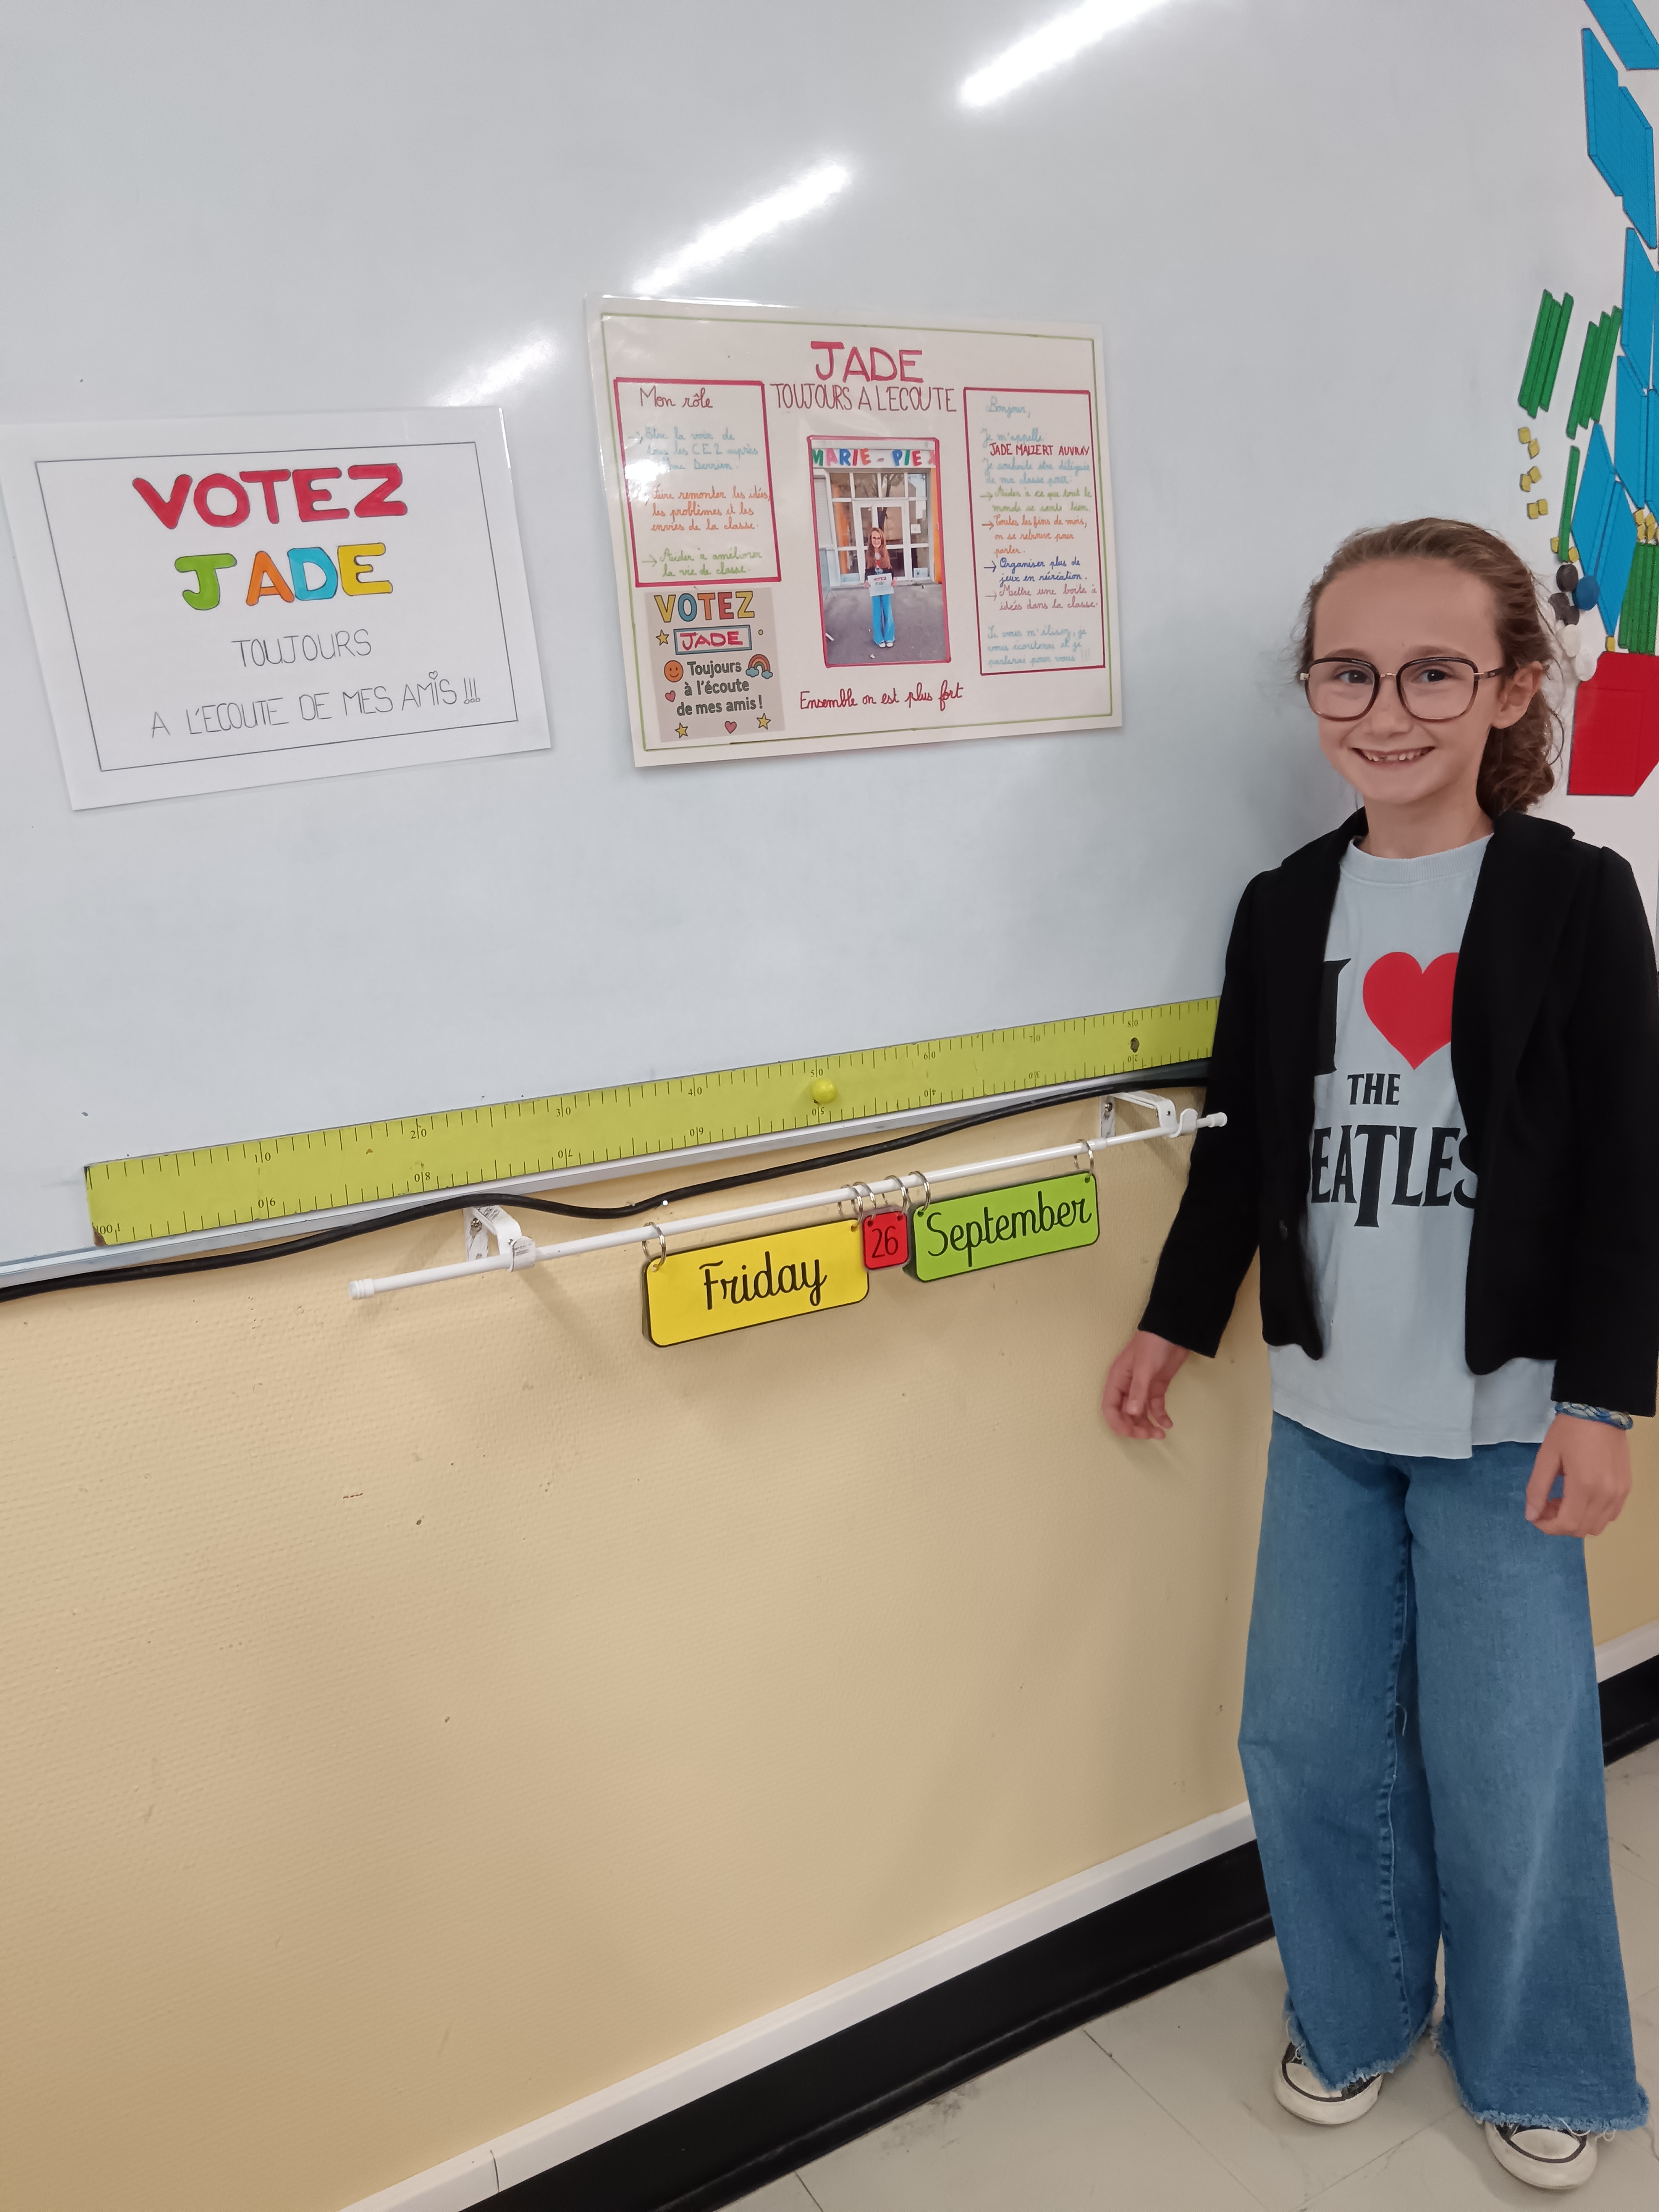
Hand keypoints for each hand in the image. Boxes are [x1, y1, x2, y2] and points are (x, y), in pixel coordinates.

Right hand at [1102, 1330, 1188, 1439]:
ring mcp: (1142, 1388)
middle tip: (1150, 1435)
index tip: (1133, 1433)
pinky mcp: (1156, 1388)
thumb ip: (1138, 1391)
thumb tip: (1132, 1414)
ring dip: (1148, 1425)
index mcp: (1117, 1380)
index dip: (1118, 1423)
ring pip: (1140, 1413)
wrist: (1173, 1332)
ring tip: (1161, 1434)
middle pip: (1124, 1414)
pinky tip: (1168, 1424)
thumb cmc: (1152, 1345)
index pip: (1110, 1408)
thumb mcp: (1144, 1367)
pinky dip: (1160, 1416)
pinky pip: (1155, 1407)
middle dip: (1135, 1427)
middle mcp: (1127, 1387)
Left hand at [1525, 1414, 1631, 1536]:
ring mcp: (1620, 1493)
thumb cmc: (1568, 1431)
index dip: (1548, 1527)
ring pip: (1598, 1525)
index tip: (1536, 1516)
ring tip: (1564, 1500)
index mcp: (1584, 1486)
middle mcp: (1606, 1495)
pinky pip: (1611, 1514)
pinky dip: (1594, 1515)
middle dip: (1560, 1524)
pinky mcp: (1627, 1488)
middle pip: (1582, 1529)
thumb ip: (1537, 1489)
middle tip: (1548, 1504)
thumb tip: (1531, 1516)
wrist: (1599, 1411)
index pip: (1567, 1524)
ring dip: (1577, 1521)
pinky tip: (1582, 1497)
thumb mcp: (1546, 1458)